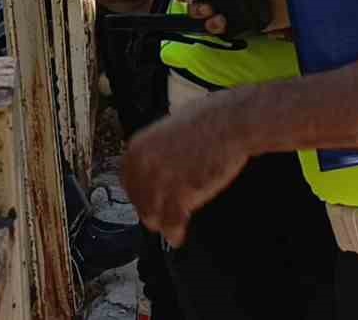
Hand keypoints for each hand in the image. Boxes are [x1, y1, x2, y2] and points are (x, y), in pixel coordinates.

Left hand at [121, 96, 250, 246]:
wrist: (230, 123)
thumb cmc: (208, 120)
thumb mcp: (169, 129)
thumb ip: (158, 149)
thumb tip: (158, 163)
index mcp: (138, 147)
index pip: (127, 181)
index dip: (138, 195)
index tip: (145, 201)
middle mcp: (144, 165)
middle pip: (138, 200)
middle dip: (150, 210)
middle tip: (160, 216)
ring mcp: (161, 181)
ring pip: (151, 215)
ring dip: (161, 224)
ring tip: (168, 230)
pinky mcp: (181, 195)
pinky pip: (172, 222)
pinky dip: (175, 233)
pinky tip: (177, 237)